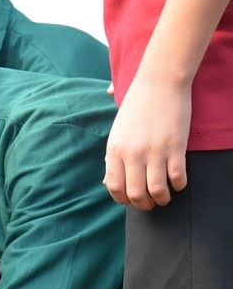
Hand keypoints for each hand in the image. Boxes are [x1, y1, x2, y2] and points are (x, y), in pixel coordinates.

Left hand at [103, 76, 190, 209]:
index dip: (122, 199)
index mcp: (114, 150)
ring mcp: (154, 151)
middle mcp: (132, 153)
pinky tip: (178, 183)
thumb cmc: (136, 107)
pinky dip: (179, 185)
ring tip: (164, 198)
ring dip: (162, 199)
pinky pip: (177, 176)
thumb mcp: (117, 132)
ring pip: (156, 190)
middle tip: (149, 204)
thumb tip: (109, 182)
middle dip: (143, 205)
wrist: (159, 83)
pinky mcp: (175, 146)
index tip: (130, 200)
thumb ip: (113, 157)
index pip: (114, 186)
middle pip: (135, 193)